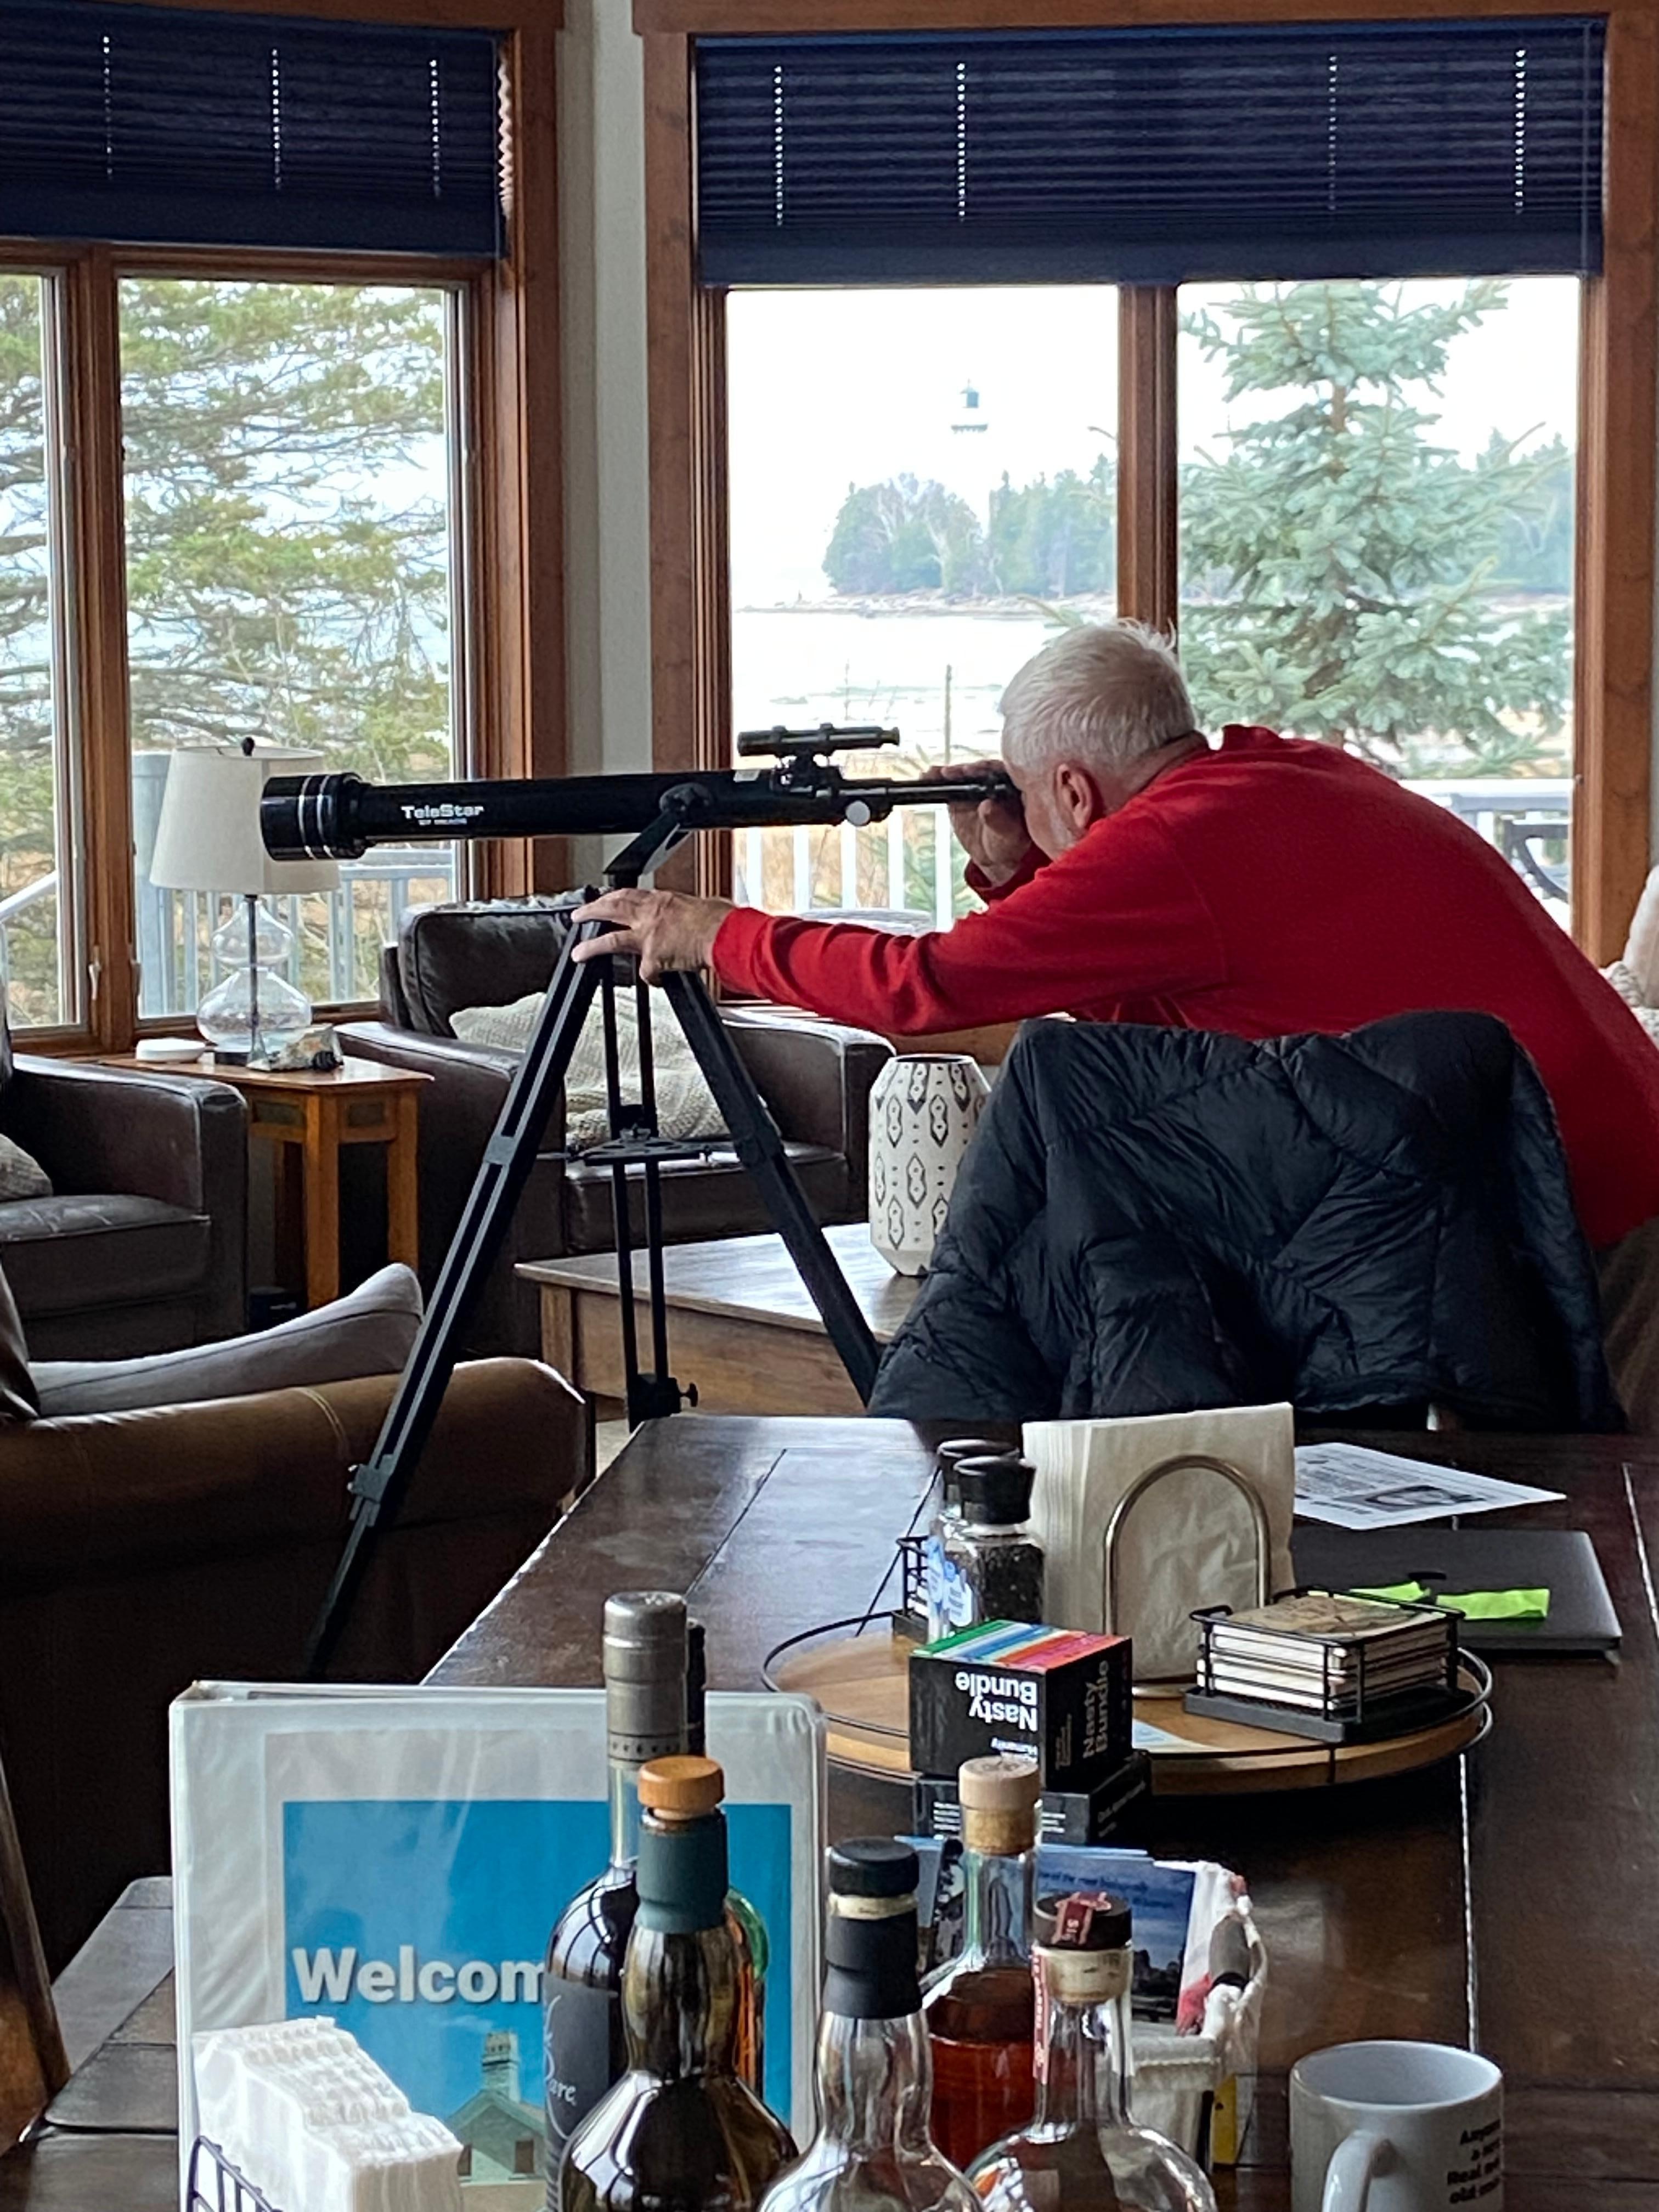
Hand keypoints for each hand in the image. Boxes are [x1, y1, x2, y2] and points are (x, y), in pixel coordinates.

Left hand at [571, 888, 733, 982]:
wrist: (725, 934)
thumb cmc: (721, 920)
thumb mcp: (701, 905)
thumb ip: (686, 912)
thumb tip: (692, 916)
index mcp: (663, 900)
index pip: (631, 895)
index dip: (614, 897)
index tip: (605, 899)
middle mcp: (651, 915)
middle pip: (613, 909)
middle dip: (592, 911)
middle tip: (578, 916)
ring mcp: (649, 936)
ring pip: (612, 940)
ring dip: (592, 947)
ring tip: (579, 953)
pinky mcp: (654, 958)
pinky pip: (648, 973)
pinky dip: (654, 978)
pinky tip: (659, 980)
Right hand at [923, 760, 1030, 885]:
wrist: (994, 854)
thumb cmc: (1009, 844)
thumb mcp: (1009, 835)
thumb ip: (999, 821)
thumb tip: (987, 806)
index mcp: (1013, 787)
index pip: (1001, 771)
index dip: (986, 769)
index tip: (972, 771)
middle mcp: (995, 782)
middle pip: (979, 769)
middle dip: (964, 770)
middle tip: (951, 773)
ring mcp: (976, 786)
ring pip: (963, 775)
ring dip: (949, 773)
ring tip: (935, 774)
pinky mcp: (960, 794)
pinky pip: (949, 785)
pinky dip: (937, 780)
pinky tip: (927, 777)